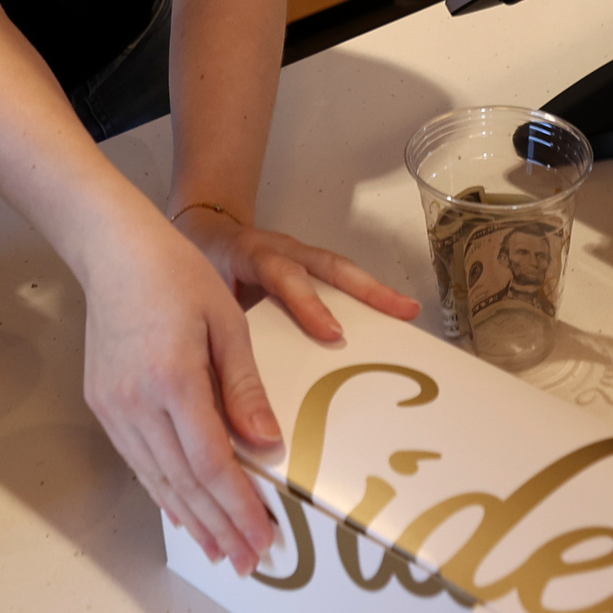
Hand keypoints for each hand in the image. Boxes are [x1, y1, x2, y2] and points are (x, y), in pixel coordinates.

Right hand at [77, 219, 291, 573]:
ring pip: (157, 478)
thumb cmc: (178, 277)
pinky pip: (138, 460)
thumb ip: (244, 389)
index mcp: (173, 380)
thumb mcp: (227, 324)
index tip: (263, 537)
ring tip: (218, 550)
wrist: (115, 252)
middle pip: (183, 482)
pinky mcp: (103, 404)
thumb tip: (267, 444)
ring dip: (190, 518)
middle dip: (218, 526)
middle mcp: (137, 402)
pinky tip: (181, 511)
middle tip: (247, 561)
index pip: (211, 463)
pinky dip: (162, 490)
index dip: (238, 507)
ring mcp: (114, 407)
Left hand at [172, 202, 420, 343]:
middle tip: (398, 314)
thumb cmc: (205, 267)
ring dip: (376, 291)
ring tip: (408, 312)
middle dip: (366, 290)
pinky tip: (392, 314)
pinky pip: (343, 277)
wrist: (206, 229)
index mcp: (255, 256)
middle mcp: (285, 252)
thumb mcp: (205, 292)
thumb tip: (232, 383)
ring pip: (343, 270)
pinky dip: (369, 292)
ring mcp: (302, 256)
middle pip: (329, 266)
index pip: (284, 275)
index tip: (332, 333)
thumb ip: (222, 327)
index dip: (309, 304)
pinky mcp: (311, 265)